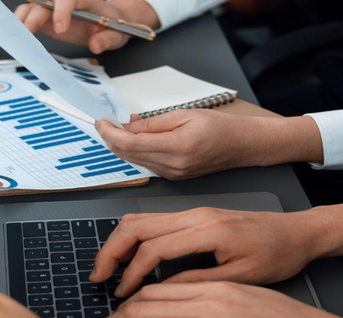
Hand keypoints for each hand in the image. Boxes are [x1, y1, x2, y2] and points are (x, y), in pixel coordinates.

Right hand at [14, 0, 159, 54]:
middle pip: (46, 1)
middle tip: (28, 32)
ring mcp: (55, 8)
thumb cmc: (113, 26)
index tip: (59, 28)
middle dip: (36, 14)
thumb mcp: (116, 35)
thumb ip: (106, 40)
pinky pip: (30, 15)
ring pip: (34, 6)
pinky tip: (18, 36)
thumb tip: (95, 45)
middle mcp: (67, 1)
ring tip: (18, 34)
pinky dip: (22, 23)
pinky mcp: (47, 17)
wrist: (110, 24)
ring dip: (24, 18)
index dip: (62, 10)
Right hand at [92, 207, 324, 296]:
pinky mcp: (195, 215)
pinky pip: (154, 222)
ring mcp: (194, 212)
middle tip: (97, 278)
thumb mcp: (241, 278)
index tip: (121, 296)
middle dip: (110, 251)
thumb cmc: (278, 255)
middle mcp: (196, 215)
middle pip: (137, 225)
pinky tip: (130, 260)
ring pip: (141, 219)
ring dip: (118, 243)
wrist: (298, 233)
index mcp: (208, 230)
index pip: (153, 248)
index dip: (131, 274)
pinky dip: (134, 239)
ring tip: (107, 270)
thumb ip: (198, 284)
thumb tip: (161, 294)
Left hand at [95, 110, 322, 178]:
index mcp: (177, 146)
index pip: (131, 143)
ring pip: (135, 162)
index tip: (100, 122)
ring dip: (121, 146)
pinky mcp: (174, 178)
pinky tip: (134, 140)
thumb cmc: (220, 127)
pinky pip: (147, 165)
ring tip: (116, 128)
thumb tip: (127, 125)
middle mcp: (173, 166)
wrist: (242, 146)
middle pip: (128, 155)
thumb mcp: (184, 114)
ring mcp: (173, 175)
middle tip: (103, 123)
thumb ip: (153, 123)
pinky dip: (136, 152)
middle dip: (111, 139)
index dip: (110, 133)